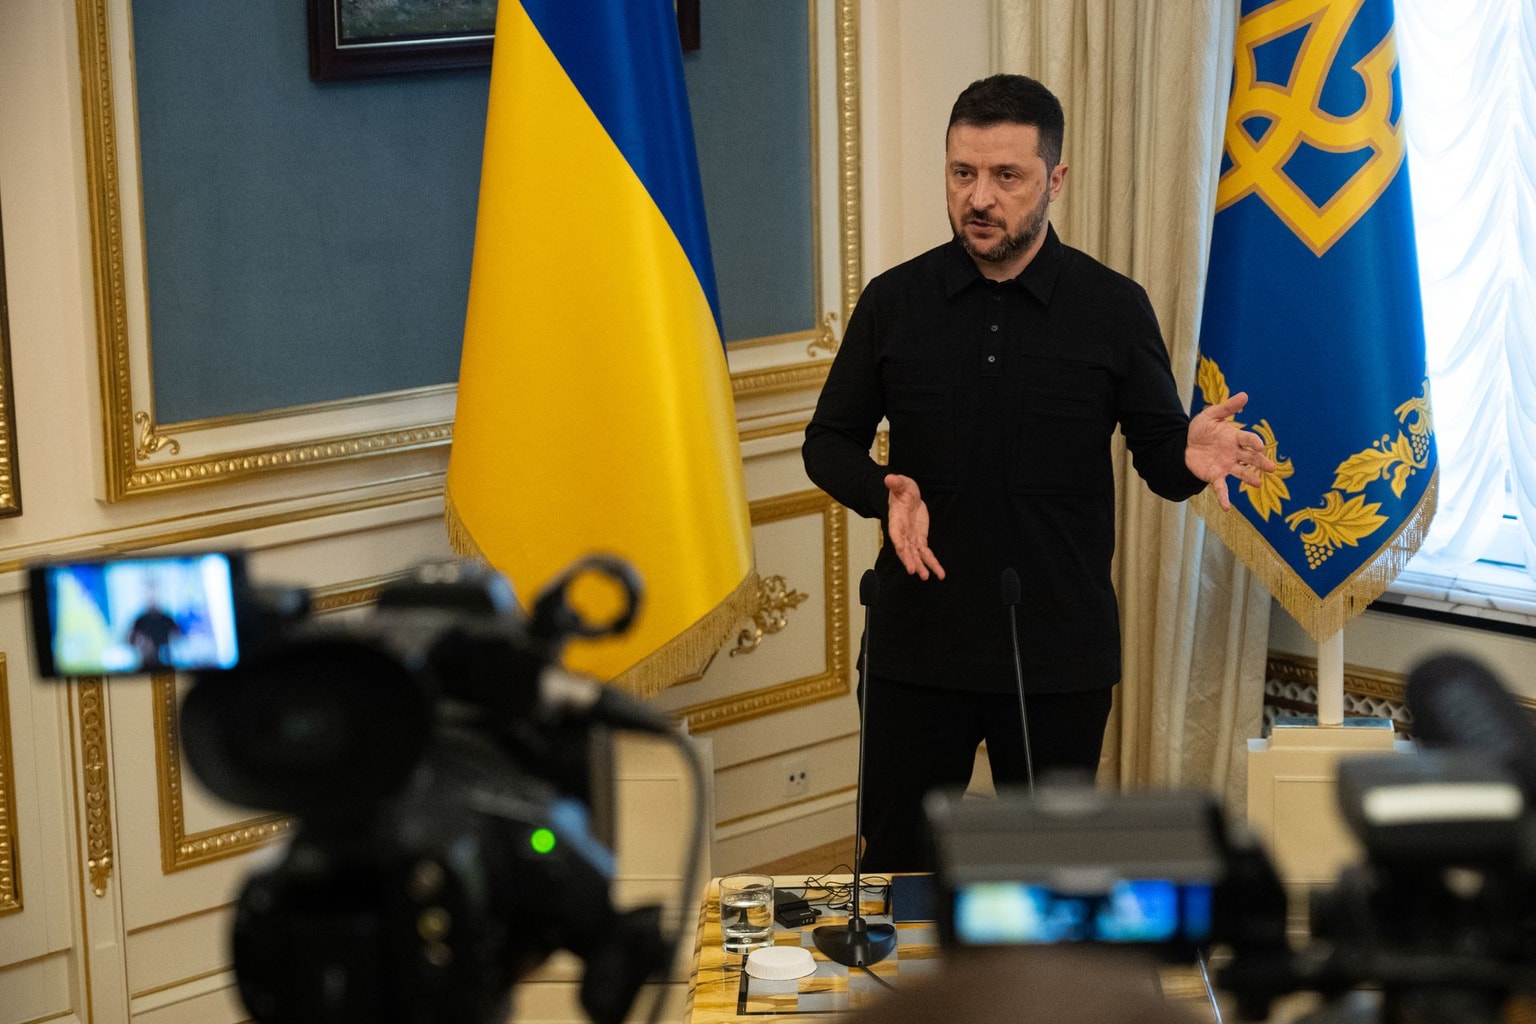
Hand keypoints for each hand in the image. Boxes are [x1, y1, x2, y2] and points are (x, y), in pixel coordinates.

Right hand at [884, 474, 945, 579]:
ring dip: (921, 566)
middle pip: (905, 548)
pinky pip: (926, 554)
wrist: (907, 497)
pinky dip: (932, 563)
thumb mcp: (901, 484)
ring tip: (926, 577)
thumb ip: (896, 483)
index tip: (902, 549)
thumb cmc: (902, 490)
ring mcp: (911, 538)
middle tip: (913, 571)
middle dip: (909, 559)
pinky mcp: (920, 540)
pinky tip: (940, 574)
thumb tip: (889, 478)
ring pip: (915, 555)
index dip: (898, 541)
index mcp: (896, 520)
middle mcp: (902, 532)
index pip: (896, 532)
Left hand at [1186, 391, 1277, 510]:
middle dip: (1260, 462)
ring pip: (1241, 473)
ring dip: (1249, 479)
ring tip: (1258, 484)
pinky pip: (1222, 488)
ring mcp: (1226, 465)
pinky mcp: (1216, 476)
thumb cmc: (1201, 430)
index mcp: (1235, 437)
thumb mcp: (1210, 415)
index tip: (1260, 446)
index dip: (1254, 442)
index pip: (1248, 439)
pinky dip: (1225, 498)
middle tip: (1272, 468)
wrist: (1184, 446)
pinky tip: (1227, 508)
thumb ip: (1227, 407)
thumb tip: (1245, 395)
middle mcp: (1234, 453)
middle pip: (1250, 458)